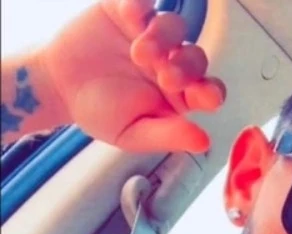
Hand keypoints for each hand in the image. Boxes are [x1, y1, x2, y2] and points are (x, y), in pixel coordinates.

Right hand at [41, 0, 225, 152]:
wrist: (62, 89)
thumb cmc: (103, 115)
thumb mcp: (134, 134)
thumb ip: (167, 135)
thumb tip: (203, 142)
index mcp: (180, 96)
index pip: (208, 90)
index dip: (211, 91)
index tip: (206, 96)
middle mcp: (172, 63)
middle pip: (194, 57)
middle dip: (186, 66)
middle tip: (167, 76)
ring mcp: (152, 35)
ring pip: (173, 26)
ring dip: (162, 37)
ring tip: (140, 53)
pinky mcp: (128, 11)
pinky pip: (141, 2)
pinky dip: (139, 5)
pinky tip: (131, 14)